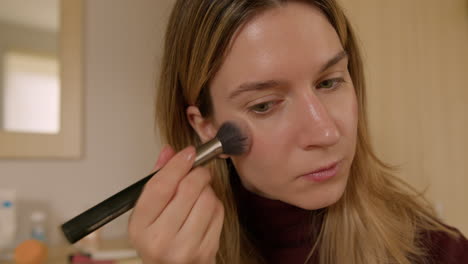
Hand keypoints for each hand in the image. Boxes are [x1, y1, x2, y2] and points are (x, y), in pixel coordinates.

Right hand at [128, 145, 223, 263]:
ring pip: (207, 199)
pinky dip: (215, 204)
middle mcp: (161, 240)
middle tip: (197, 171)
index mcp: (140, 227)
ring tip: (198, 195)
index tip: (188, 152)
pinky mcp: (207, 251)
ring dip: (206, 189)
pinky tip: (204, 210)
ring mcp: (186, 248)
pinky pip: (219, 213)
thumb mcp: (147, 213)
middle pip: (187, 189)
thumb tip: (169, 152)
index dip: (177, 164)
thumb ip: (157, 180)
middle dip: (197, 173)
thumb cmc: (158, 241)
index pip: (160, 186)